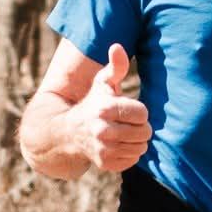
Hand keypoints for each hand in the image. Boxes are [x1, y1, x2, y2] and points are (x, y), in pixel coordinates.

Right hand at [72, 43, 150, 172]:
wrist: (67, 132)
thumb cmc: (92, 103)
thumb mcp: (102, 83)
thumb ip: (115, 66)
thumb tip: (117, 47)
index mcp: (105, 109)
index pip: (143, 114)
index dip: (137, 111)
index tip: (126, 109)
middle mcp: (103, 131)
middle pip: (144, 132)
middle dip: (138, 126)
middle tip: (126, 123)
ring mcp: (104, 150)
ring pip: (141, 147)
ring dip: (135, 140)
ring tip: (122, 133)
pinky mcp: (105, 164)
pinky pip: (133, 160)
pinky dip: (128, 153)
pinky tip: (116, 145)